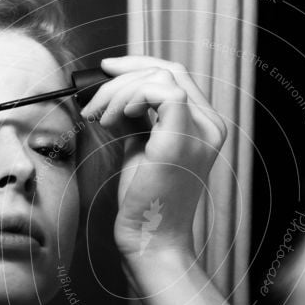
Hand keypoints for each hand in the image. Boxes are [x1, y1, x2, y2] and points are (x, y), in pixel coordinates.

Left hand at [80, 56, 226, 261]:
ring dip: (119, 92)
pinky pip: (160, 92)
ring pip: (160, 78)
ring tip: (100, 119)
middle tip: (94, 101)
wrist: (151, 239)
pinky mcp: (181, 140)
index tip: (108, 70)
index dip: (139, 66)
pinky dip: (129, 98)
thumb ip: (138, 119)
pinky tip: (113, 120)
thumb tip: (116, 93)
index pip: (176, 77)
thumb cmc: (146, 203)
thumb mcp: (142, 148)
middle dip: (123, 77)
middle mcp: (210, 126)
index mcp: (205, 127)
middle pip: (168, 71)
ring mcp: (200, 132)